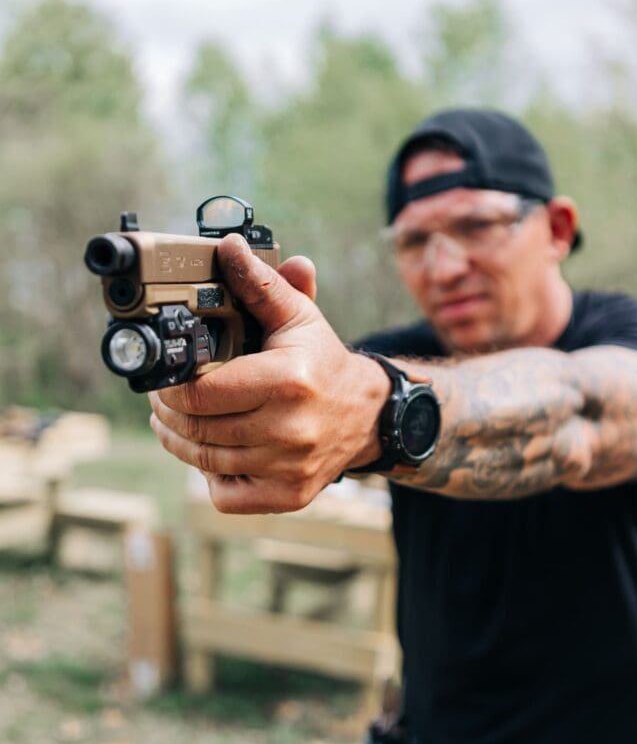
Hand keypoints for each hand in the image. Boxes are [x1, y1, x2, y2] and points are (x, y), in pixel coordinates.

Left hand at [148, 234, 389, 513]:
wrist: (368, 415)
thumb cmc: (323, 362)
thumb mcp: (297, 317)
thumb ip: (260, 284)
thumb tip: (229, 247)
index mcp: (288, 380)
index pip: (202, 392)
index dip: (170, 388)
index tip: (162, 379)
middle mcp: (290, 429)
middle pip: (198, 430)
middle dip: (167, 413)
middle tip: (160, 399)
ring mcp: (289, 467)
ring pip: (205, 462)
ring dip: (179, 442)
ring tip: (172, 423)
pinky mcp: (288, 496)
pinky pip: (226, 494)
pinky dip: (208, 476)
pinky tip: (210, 453)